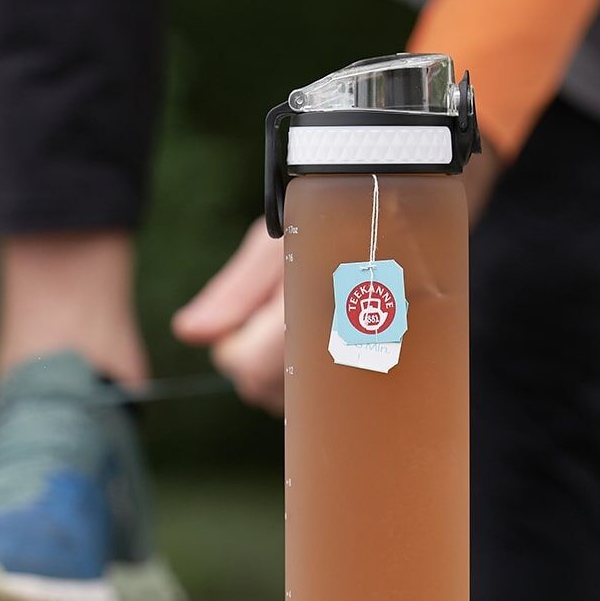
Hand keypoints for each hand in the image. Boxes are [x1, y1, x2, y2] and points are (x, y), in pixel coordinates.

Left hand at [170, 138, 500, 415]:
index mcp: (310, 310)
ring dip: (286, 368)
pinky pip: (327, 397)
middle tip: (277, 312)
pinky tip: (330, 334)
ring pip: (293, 398)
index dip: (233, 347)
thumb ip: (233, 293)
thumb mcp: (276, 240)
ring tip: (310, 317)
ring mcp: (367, 360)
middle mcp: (340, 344)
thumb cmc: (336, 208)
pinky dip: (316, 373)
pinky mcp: (384, 367)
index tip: (249, 314)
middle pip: (265, 390)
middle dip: (256, 359)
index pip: (246, 369)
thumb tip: (189, 332)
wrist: (411, 202)